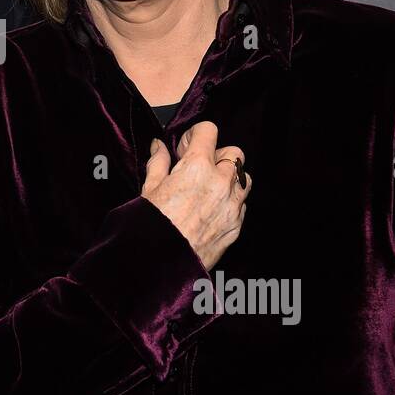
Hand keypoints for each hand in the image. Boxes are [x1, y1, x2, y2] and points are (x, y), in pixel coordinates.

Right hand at [141, 121, 250, 270]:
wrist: (162, 263)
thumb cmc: (151, 226)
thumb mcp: (149, 189)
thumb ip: (159, 163)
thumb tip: (159, 147)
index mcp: (196, 167)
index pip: (209, 131)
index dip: (195, 136)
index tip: (186, 148)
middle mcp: (220, 183)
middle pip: (234, 153)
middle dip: (218, 156)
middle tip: (199, 168)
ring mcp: (232, 205)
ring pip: (244, 178)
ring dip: (231, 178)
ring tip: (210, 188)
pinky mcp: (236, 226)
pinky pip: (242, 204)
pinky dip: (231, 202)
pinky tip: (212, 209)